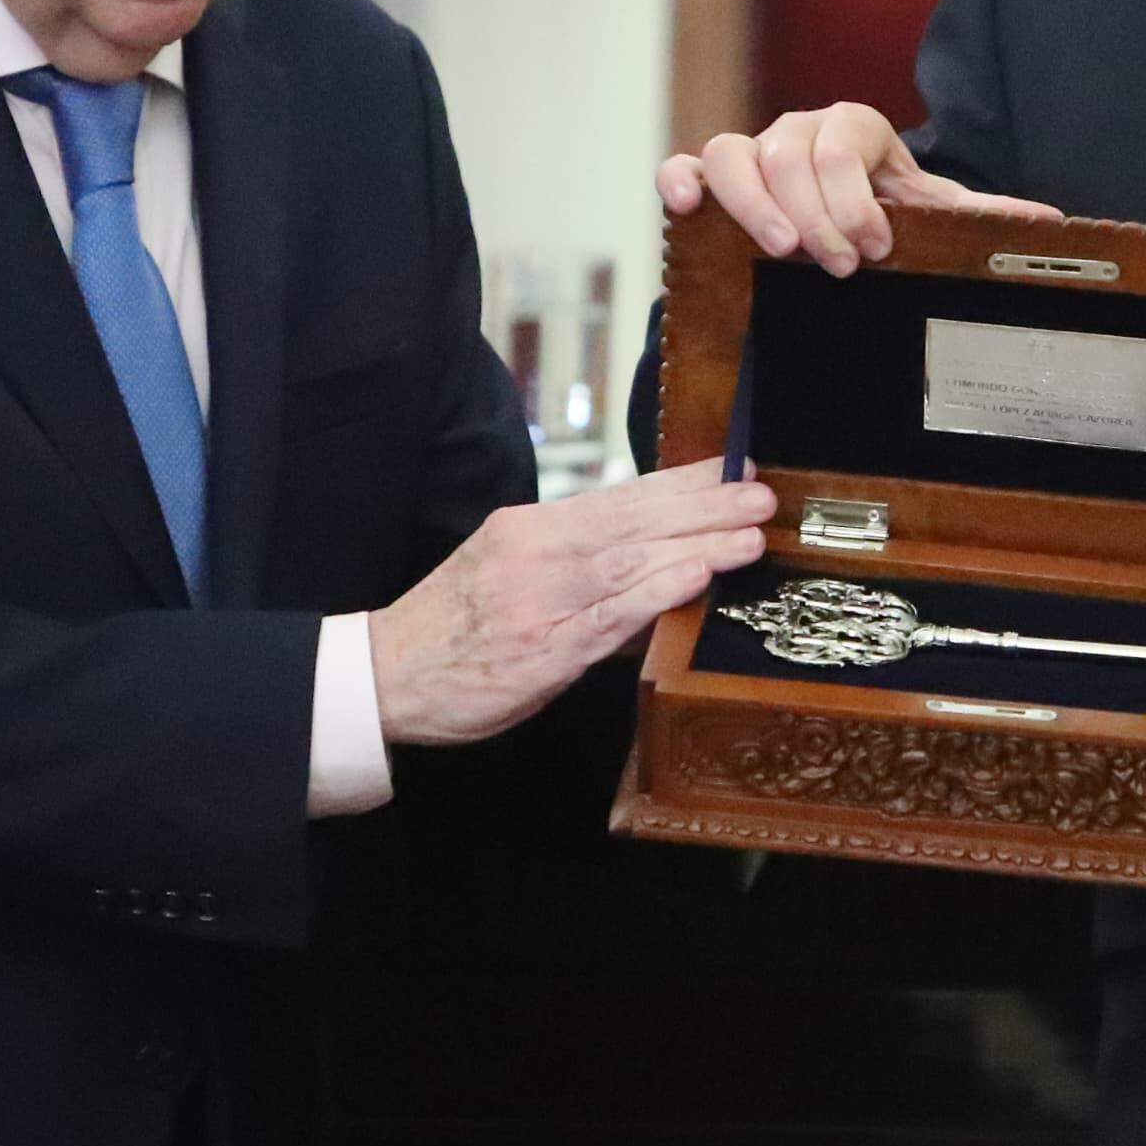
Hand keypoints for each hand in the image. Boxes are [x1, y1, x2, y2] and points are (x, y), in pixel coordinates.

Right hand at [371, 459, 775, 744]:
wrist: (383, 678)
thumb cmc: (454, 627)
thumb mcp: (508, 570)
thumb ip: (578, 562)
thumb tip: (657, 556)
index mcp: (531, 528)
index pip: (621, 496)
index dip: (683, 483)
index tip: (734, 468)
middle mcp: (537, 553)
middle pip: (635, 521)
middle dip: (705, 506)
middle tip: (761, 493)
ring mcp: (541, 601)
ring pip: (630, 562)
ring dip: (698, 545)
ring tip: (750, 535)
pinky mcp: (543, 651)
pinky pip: (610, 617)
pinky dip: (657, 592)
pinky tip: (697, 578)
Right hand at [656, 105, 1057, 275]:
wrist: (838, 220)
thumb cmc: (884, 214)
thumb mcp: (930, 213)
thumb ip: (977, 216)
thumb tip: (1050, 221)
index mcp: (854, 129)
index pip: (845, 143)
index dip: (856, 196)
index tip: (876, 247)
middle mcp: (797, 130)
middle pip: (790, 153)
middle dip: (816, 213)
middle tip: (839, 264)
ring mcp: (751, 151)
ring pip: (733, 153)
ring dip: (755, 204)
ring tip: (781, 251)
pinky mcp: (710, 179)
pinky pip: (685, 164)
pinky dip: (680, 181)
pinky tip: (685, 208)